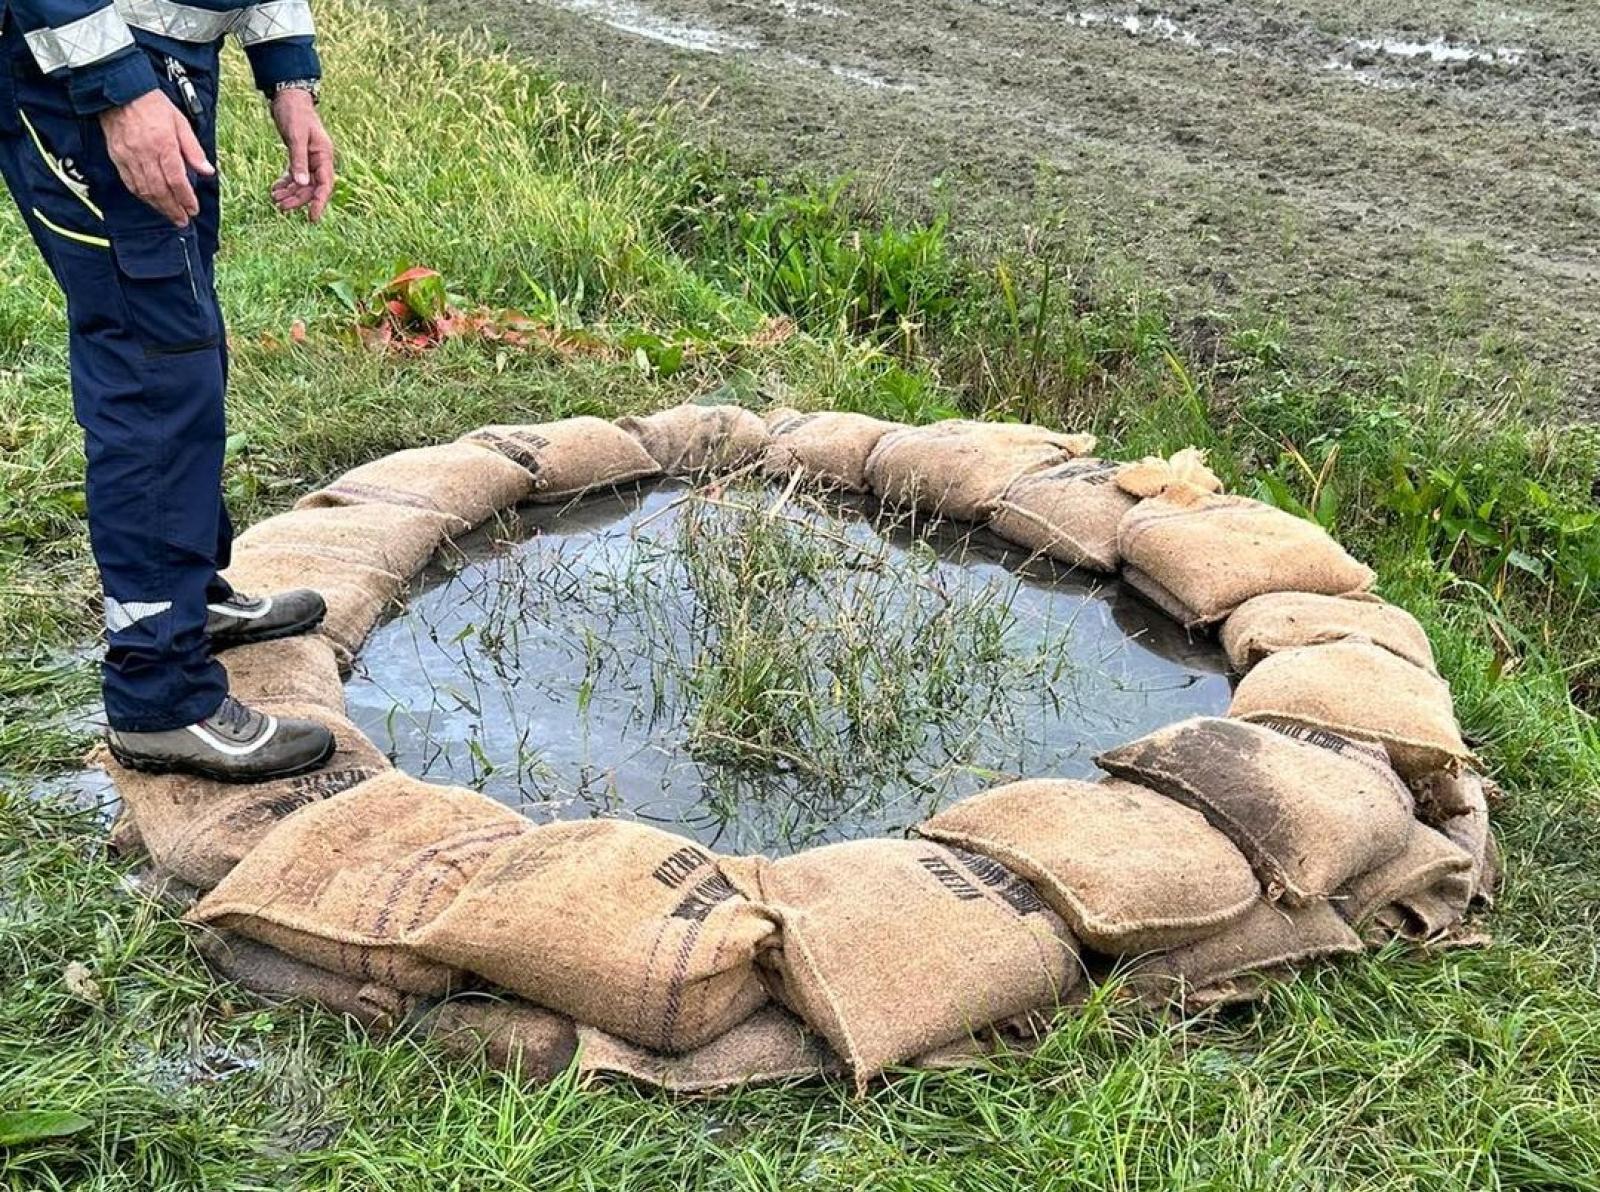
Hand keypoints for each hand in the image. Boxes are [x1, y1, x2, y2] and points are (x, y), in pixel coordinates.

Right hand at [99, 91, 213, 226]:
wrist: (120, 92)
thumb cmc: (154, 105)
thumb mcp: (181, 123)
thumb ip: (194, 150)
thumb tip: (208, 171)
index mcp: (164, 145)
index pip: (177, 180)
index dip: (186, 198)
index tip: (193, 209)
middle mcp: (145, 154)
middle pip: (161, 190)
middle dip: (173, 209)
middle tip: (182, 221)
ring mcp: (129, 156)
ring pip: (144, 189)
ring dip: (158, 206)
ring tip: (170, 215)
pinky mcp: (117, 156)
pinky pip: (130, 182)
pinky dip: (142, 195)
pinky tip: (151, 201)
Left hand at [270, 89, 333, 221]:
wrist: (289, 96)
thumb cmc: (294, 113)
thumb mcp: (296, 136)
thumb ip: (298, 160)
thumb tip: (301, 183)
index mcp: (324, 156)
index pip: (325, 185)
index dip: (319, 203)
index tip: (312, 218)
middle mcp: (320, 160)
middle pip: (312, 187)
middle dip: (298, 199)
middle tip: (281, 207)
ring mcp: (310, 159)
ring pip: (303, 183)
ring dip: (290, 193)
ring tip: (274, 199)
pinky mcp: (299, 156)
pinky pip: (295, 175)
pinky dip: (286, 183)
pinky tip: (275, 188)